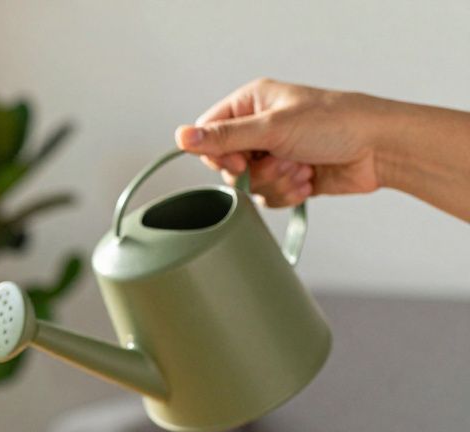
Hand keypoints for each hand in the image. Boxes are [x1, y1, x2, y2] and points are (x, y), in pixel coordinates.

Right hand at [175, 78, 386, 206]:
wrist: (380, 148)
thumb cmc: (337, 123)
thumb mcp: (272, 128)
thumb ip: (223, 137)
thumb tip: (181, 137)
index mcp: (251, 104)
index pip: (209, 134)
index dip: (218, 155)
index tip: (240, 161)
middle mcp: (259, 128)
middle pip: (227, 165)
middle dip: (255, 171)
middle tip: (280, 160)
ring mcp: (275, 153)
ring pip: (248, 185)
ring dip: (275, 182)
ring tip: (301, 167)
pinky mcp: (289, 176)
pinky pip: (268, 197)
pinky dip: (287, 192)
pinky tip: (308, 180)